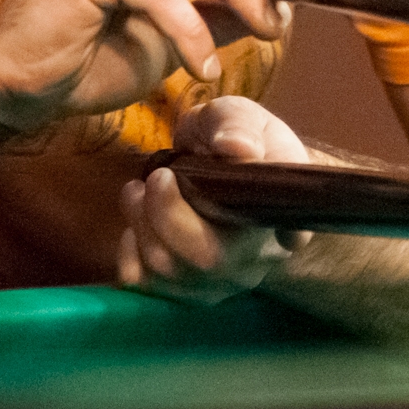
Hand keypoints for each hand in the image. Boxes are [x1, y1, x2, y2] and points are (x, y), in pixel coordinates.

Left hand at [118, 96, 312, 303]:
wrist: (231, 166)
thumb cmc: (240, 141)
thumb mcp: (241, 117)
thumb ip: (238, 125)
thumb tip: (237, 148)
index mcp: (278, 217)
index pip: (259, 234)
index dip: (228, 221)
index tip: (170, 178)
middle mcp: (256, 260)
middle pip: (207, 259)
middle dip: (165, 213)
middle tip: (157, 176)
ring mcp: (222, 282)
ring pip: (171, 272)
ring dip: (143, 224)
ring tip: (141, 189)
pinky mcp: (189, 291)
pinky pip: (148, 286)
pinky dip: (131, 252)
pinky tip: (139, 224)